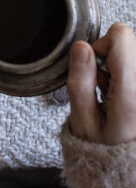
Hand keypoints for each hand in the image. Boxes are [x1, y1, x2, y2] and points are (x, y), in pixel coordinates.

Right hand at [67, 23, 135, 144]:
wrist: (129, 177)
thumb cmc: (107, 154)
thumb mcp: (83, 122)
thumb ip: (80, 81)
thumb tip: (81, 48)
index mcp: (133, 93)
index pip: (121, 36)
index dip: (100, 46)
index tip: (93, 68)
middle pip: (129, 44)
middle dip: (111, 59)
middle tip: (103, 86)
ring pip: (134, 56)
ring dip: (122, 69)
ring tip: (115, 95)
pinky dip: (129, 79)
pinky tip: (124, 99)